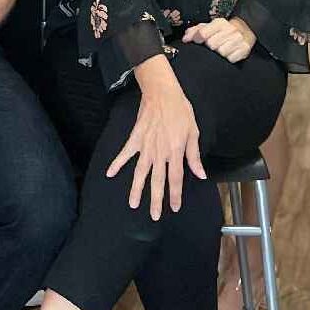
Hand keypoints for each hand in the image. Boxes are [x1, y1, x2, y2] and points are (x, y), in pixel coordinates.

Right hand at [106, 65, 204, 219]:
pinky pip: (125, 153)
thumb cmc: (180, 111)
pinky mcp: (135, 138)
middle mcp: (159, 153)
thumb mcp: (193, 132)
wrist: (162, 93)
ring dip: (136, 189)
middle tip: (154, 216)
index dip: (175, 195)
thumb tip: (200, 174)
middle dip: (156, 200)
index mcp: (175, 152)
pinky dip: (117, 163)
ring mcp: (145, 146)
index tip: (173, 208)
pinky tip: (110, 173)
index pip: (176, 179)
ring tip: (133, 203)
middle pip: (157, 181)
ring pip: (140, 172)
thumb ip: (194, 155)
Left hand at [183, 16, 255, 62]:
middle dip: (209, 47)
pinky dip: (228, 58)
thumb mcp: (207, 27)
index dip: (197, 39)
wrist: (244, 32)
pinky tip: (228, 53)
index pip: (203, 33)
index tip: (197, 42)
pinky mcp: (245, 49)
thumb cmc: (221, 31)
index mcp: (219, 22)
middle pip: (211, 44)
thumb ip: (194, 31)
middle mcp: (230, 29)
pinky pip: (231, 58)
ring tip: (220, 49)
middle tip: (211, 46)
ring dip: (218, 53)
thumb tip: (185, 39)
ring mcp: (238, 39)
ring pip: (221, 52)